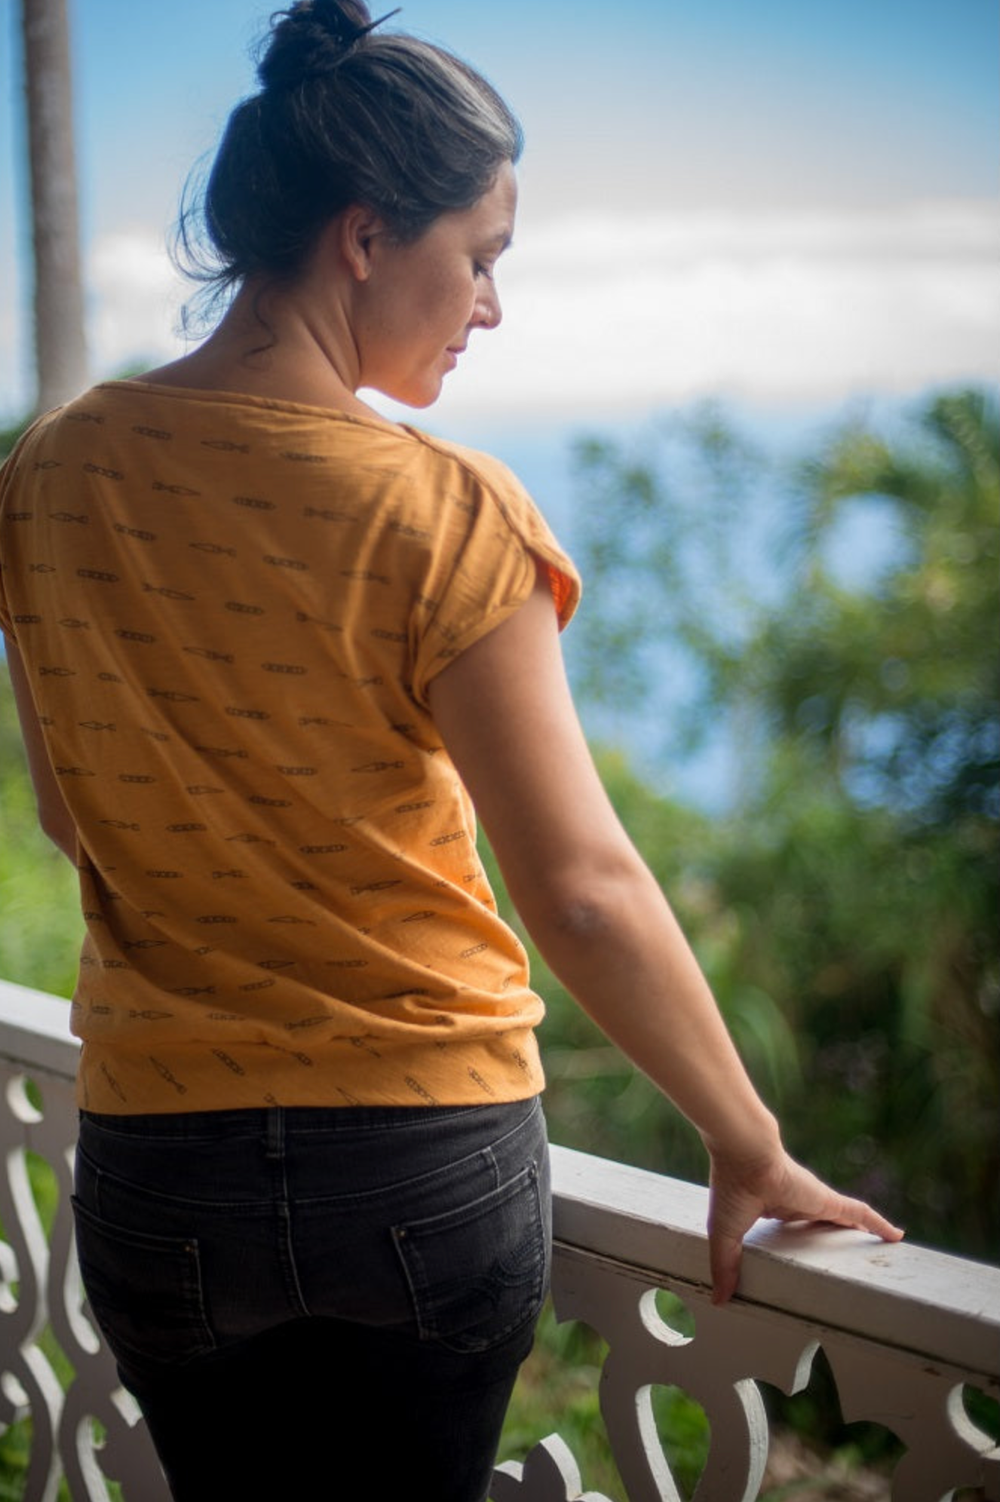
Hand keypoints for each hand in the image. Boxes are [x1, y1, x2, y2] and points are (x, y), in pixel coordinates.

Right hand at [707, 1147, 903, 1304]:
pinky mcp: (828, 1200)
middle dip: (833, 1236)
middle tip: (847, 1256)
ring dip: (860, 1231)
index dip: (798, 1234)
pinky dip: (878, 1224)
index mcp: (772, 1207)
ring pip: (844, 1219)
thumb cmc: (731, 1188)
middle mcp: (797, 1202)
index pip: (790, 1222)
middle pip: (822, 1223)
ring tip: (878, 1247)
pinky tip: (896, 1236)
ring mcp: (815, 1201)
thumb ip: (726, 1267)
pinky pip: (860, 1213)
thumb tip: (720, 1300)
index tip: (803, 1247)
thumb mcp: (726, 1235)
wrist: (744, 1155)